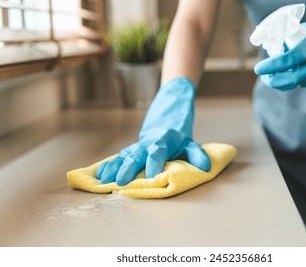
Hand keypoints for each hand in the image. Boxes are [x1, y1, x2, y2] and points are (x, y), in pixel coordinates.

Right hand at [96, 77, 210, 185]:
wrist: (163, 125)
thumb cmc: (178, 139)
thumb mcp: (190, 144)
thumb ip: (197, 154)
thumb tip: (206, 167)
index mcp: (163, 142)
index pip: (158, 153)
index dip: (154, 164)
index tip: (151, 177)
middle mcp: (147, 145)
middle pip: (136, 155)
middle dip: (128, 169)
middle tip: (121, 182)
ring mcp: (136, 148)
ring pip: (123, 156)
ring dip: (114, 168)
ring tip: (104, 180)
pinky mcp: (128, 151)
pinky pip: (116, 158)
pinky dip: (108, 166)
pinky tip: (99, 175)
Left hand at [254, 21, 305, 92]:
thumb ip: (290, 38)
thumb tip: (269, 48)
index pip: (287, 59)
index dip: (271, 66)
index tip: (258, 69)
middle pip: (292, 79)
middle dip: (275, 81)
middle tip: (267, 79)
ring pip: (303, 84)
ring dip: (297, 79)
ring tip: (304, 66)